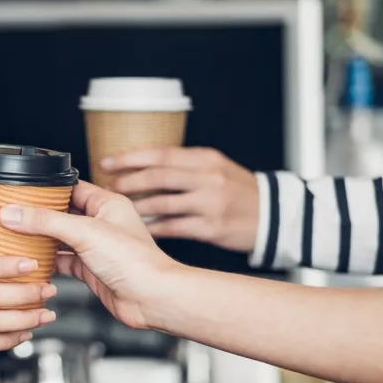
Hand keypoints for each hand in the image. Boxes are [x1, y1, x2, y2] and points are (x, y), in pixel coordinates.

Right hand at [0, 181, 184, 329]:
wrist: (151, 299)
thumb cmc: (135, 262)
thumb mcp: (85, 232)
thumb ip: (47, 221)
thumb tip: (14, 213)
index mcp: (107, 204)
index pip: (71, 187)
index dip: (47, 189)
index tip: (21, 191)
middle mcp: (102, 223)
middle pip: (63, 214)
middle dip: (39, 216)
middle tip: (12, 214)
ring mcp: (96, 248)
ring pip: (61, 239)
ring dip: (41, 239)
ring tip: (15, 236)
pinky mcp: (91, 270)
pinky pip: (64, 262)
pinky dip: (48, 262)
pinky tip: (31, 262)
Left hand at [102, 147, 258, 251]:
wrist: (274, 215)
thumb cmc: (239, 191)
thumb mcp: (216, 168)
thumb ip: (184, 165)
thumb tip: (143, 166)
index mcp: (205, 159)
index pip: (161, 153)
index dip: (131, 157)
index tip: (108, 161)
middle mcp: (208, 178)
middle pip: (158, 176)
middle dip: (128, 181)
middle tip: (108, 186)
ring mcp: (210, 204)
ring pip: (163, 203)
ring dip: (136, 206)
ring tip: (118, 209)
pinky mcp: (211, 228)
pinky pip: (174, 227)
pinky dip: (153, 228)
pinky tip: (139, 229)